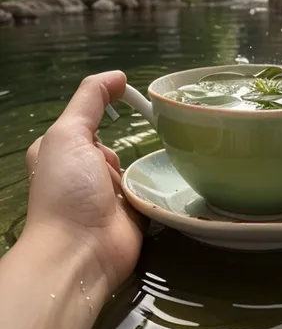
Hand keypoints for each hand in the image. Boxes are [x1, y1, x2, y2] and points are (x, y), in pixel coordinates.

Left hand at [24, 71, 144, 294]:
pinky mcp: (132, 211)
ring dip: (142, 165)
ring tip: (155, 162)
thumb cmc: (68, 188)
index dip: (104, 112)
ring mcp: (108, 194)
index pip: (88, 122)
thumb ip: (91, 99)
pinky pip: (150, 188)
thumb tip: (119, 76)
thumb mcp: (69, 133)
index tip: (129, 99)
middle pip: (112, 145)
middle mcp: (82, 172)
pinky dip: (158, 183)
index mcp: (62, 152)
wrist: (82, 252)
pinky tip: (171, 176)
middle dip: (122, 146)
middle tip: (129, 149)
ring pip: (134, 166)